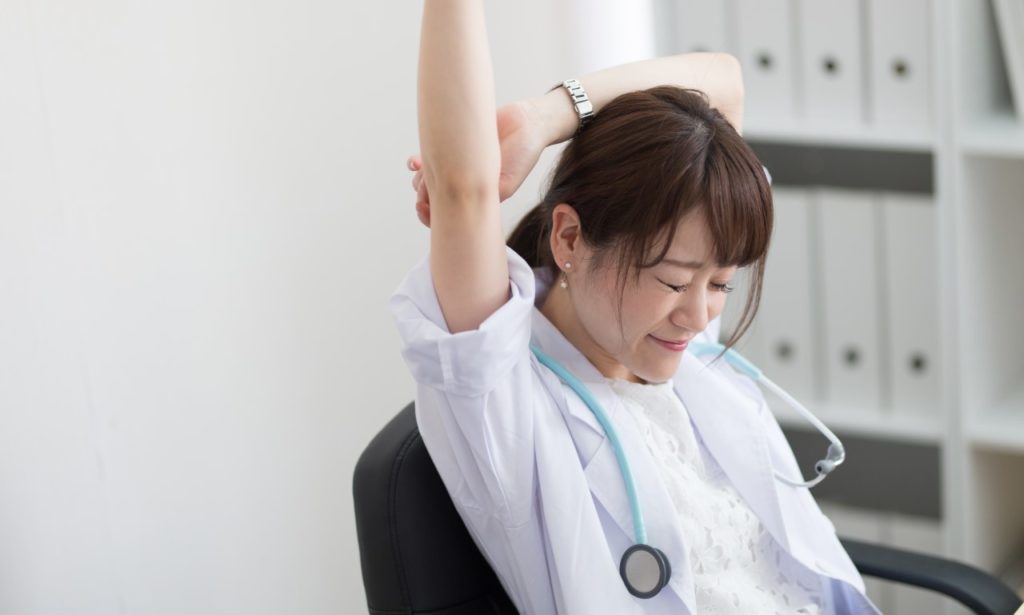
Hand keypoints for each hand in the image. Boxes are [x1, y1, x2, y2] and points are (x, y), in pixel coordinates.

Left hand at [408, 99, 548, 227]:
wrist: (527, 124)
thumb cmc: (522, 155)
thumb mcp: (505, 184)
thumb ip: (484, 197)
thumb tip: (452, 204)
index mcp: (477, 198)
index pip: (448, 215)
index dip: (430, 217)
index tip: (422, 209)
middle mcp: (465, 183)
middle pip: (433, 198)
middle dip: (422, 196)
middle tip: (421, 191)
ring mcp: (458, 165)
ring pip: (428, 179)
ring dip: (419, 179)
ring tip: (420, 174)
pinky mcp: (454, 147)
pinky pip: (430, 156)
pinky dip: (418, 161)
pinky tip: (413, 162)